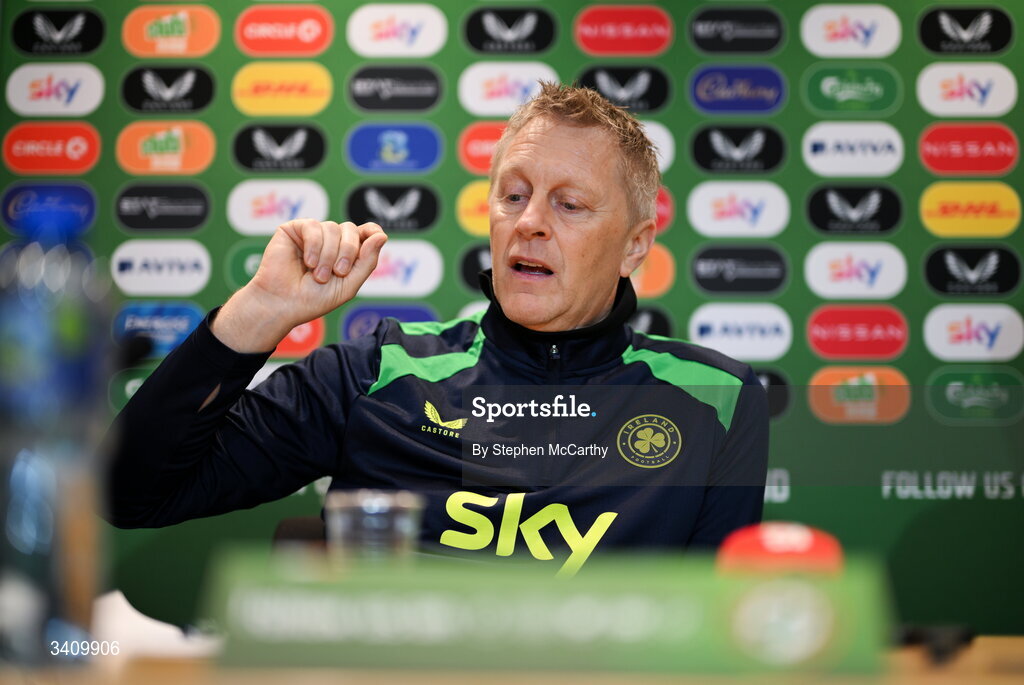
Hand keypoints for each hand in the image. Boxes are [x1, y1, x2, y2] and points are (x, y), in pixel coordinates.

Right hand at [212, 219, 386, 351]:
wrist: (283, 305)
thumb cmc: (313, 300)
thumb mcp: (348, 285)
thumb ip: (367, 261)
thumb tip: (382, 235)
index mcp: (345, 253)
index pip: (365, 232)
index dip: (372, 230)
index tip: (375, 236)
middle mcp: (330, 240)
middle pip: (350, 229)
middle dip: (347, 251)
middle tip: (337, 273)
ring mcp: (312, 234)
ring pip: (332, 228)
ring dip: (328, 255)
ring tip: (317, 275)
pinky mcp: (293, 230)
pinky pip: (313, 226)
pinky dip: (314, 246)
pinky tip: (307, 262)